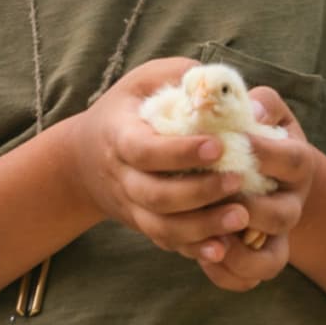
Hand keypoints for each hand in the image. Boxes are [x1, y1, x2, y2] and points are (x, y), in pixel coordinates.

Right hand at [68, 58, 251, 258]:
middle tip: (239, 180)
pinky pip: (167, 242)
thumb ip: (179, 76)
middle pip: (156, 195)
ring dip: (203, 225)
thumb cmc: (128, 109)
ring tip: (242, 216)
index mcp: (119, 136)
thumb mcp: (144, 81)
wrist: (84, 158)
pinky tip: (224, 247)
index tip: (219, 146)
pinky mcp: (143, 225)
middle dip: (199, 192)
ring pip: (163, 226)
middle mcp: (121, 176)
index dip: (180, 152)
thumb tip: (221, 83)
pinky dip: (194, 248)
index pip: (145, 150)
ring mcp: (131, 206)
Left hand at [193, 85, 317, 291]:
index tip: (235, 142)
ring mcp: (272, 235)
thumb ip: (260, 104)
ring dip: (239, 253)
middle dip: (250, 208)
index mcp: (295, 163)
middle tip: (219, 194)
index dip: (266, 154)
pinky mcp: (252, 257)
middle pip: (283, 216)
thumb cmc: (253, 131)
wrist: (255, 169)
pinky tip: (201, 254)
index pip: (294, 160)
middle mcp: (289, 204)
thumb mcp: (263, 111)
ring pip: (270, 260)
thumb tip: (251, 110)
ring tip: (210, 237)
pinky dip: (225, 274)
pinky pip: (245, 279)